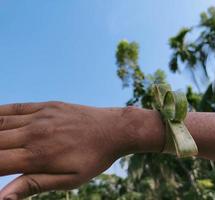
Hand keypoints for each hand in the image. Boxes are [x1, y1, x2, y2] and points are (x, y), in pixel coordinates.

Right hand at [0, 101, 164, 199]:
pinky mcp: (47, 106)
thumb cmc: (94, 158)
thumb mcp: (69, 180)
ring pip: (0, 122)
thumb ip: (34, 185)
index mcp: (38, 156)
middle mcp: (34, 133)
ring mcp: (41, 117)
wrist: (114, 130)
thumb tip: (2, 197)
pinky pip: (15, 108)